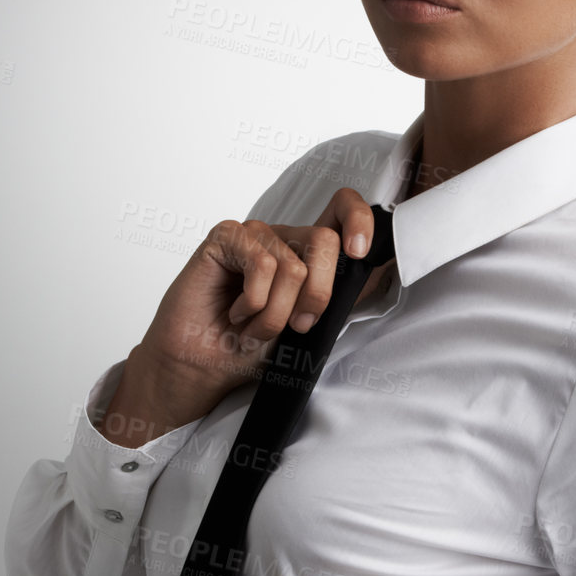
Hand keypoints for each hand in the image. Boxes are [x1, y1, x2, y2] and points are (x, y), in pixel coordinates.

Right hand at [96, 188, 387, 445]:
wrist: (204, 367)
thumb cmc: (248, 347)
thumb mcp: (305, 325)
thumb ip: (332, 295)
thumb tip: (370, 272)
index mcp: (306, 254)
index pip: (343, 208)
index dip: (360, 220)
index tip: (360, 254)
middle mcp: (283, 238)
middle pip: (325, 242)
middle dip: (317, 295)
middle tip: (296, 325)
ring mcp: (254, 235)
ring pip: (293, 265)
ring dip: (275, 312)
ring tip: (252, 325)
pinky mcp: (226, 238)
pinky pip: (262, 264)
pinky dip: (253, 301)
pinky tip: (235, 312)